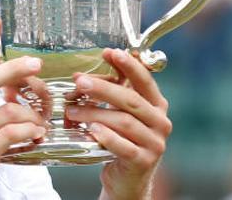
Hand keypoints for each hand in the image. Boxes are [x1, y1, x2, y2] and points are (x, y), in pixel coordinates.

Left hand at [66, 48, 171, 199]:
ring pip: (123, 122)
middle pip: (131, 100)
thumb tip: (81, 75)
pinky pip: (124, 146)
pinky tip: (92, 131)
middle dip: (103, 88)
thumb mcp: (120, 114)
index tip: (110, 52)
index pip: (145, 81)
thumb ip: (111, 95)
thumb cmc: (120, 140)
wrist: (126, 179)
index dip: (129, 65)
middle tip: (79, 82)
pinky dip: (107, 136)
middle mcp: (160, 122)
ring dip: (94, 113)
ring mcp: (155, 143)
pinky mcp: (143, 161)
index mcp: (156, 106)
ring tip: (71, 111)